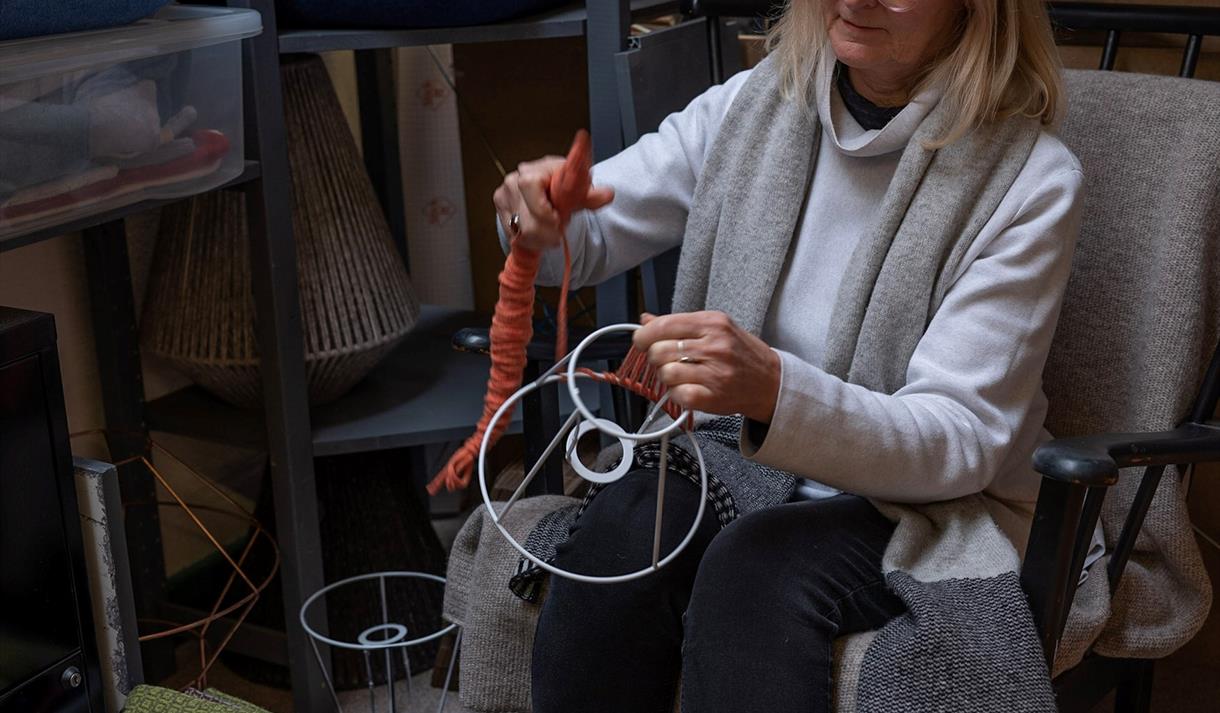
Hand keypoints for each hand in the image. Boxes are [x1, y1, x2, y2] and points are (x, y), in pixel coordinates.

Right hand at [493, 156, 613, 252]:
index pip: (529, 186)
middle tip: (559, 231)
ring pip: (521, 233)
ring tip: (552, 233)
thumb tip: (608, 194)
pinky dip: (531, 241)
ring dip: (541, 240)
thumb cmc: (562, 186)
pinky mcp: (501, 213)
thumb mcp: (579, 189)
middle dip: (548, 233)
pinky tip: (540, 234)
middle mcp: (514, 181)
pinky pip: (515, 237)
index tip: (558, 221)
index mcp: (534, 170)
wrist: (547, 188)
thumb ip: (592, 195)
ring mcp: (504, 197)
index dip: (543, 209)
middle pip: (526, 220)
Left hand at [632, 311, 780, 422]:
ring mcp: (716, 373)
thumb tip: (646, 320)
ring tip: (680, 376)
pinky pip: (678, 395)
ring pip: (666, 374)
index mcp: (713, 323)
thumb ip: (680, 324)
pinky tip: (687, 389)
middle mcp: (715, 346)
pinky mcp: (714, 397)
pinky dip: (676, 395)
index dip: (643, 335)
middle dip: (654, 358)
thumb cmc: (742, 354)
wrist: (772, 382)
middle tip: (665, 361)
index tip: (641, 341)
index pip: (663, 325)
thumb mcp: (716, 328)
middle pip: (659, 351)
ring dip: (666, 377)